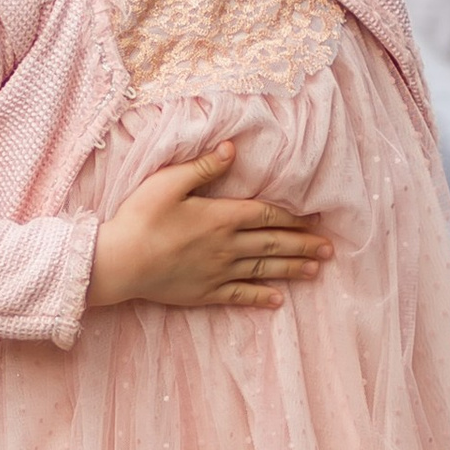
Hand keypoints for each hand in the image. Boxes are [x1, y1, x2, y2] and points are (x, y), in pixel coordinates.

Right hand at [87, 146, 333, 311]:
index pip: (267, 215)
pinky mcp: (204, 293)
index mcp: (221, 217)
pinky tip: (277, 300)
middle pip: (273, 243)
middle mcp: (226, 246)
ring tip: (315, 270)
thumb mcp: (169, 182)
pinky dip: (260, 298)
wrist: (119, 262)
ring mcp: (217, 272)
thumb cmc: (140, 217)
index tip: (316, 219)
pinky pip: (240, 296)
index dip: (293, 217)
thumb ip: (204, 167)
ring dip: (291, 269)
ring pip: (263, 269)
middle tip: (330, 249)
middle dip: (303, 245)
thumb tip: (233, 149)